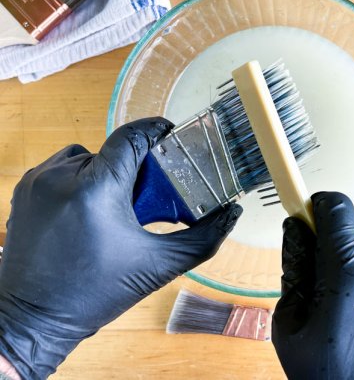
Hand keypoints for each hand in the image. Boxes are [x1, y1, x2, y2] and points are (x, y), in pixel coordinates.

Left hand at [0, 118, 241, 379]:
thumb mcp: (159, 267)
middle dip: (135, 165)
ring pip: (86, 157)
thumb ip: (203, 238)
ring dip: (106, 172)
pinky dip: (80, 180)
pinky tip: (88, 210)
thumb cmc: (96, 293)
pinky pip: (62, 168)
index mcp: (97, 189)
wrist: (35, 319)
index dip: (156, 131)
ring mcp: (39, 181)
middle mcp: (63, 176)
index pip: (131, 137)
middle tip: (149, 192)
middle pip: (112, 150)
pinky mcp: (24, 190)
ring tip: (115, 204)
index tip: (172, 137)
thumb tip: (233, 212)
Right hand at [272, 192, 353, 379]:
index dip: (318, 209)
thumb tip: (297, 229)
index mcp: (351, 269)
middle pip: (353, 243)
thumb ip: (294, 268)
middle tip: (328, 301)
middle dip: (337, 262)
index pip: (335, 207)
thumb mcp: (292, 325)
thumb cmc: (333, 375)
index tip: (310, 216)